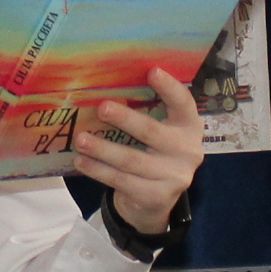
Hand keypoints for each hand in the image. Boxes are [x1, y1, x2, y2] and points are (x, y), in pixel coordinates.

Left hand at [75, 68, 204, 237]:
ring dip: (103, 149)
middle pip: (152, 132)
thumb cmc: (154, 153)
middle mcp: (188, 151)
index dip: (170, 88)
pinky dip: (98, 170)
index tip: (152, 71)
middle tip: (101, 108)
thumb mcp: (160, 132)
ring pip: (132, 160)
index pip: (184, 104)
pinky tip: (81, 161)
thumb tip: (109, 83)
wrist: (157, 200)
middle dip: (126, 119)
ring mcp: (175, 177)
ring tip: (80, 139)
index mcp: (190, 127)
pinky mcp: (157, 197)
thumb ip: (148, 112)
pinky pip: (121, 181)